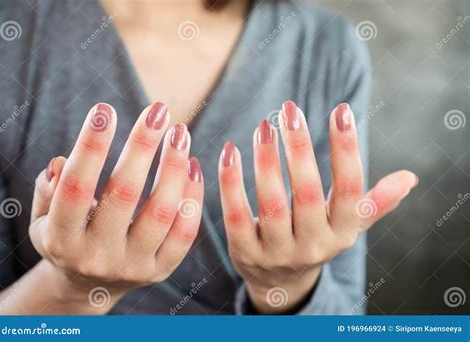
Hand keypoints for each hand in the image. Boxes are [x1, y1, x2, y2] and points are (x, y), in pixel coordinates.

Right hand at [29, 102, 202, 313]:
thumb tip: (63, 162)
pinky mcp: (161, 269)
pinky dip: (192, 195)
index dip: (90, 147)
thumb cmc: (68, 237)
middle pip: (124, 194)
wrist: (90, 285)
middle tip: (159, 110)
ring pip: (162, 212)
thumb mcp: (44, 219)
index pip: (75, 188)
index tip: (105, 109)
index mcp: (62, 240)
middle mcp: (98, 256)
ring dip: (174, 166)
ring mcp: (134, 266)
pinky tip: (192, 165)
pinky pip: (185, 231)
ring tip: (180, 132)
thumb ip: (49, 191)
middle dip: (143, 146)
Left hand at [218, 101, 417, 313]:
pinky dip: (231, 182)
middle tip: (290, 110)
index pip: (349, 189)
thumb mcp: (347, 225)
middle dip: (300, 148)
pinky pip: (236, 216)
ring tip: (264, 126)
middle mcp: (313, 245)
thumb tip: (409, 178)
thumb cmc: (316, 237)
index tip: (340, 110)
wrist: (280, 281)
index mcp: (342, 233)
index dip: (347, 149)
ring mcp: (277, 252)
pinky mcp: (246, 253)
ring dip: (266, 161)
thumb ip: (374, 202)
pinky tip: (230, 152)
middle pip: (307, 193)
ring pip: (271, 203)